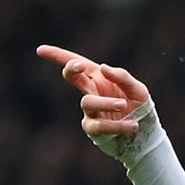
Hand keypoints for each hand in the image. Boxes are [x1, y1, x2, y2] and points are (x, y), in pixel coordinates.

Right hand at [36, 44, 151, 140]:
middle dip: (72, 70)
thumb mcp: (137, 89)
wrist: (144, 134)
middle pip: (73, 77)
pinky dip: (117, 125)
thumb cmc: (138, 106)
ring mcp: (91, 111)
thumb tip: (103, 68)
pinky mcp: (93, 129)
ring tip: (123, 104)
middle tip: (79, 66)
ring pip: (88, 102)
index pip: (76, 63)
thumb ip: (123, 77)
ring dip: (105, 102)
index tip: (40, 50)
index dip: (57, 56)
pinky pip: (100, 126)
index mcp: (98, 77)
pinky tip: (133, 125)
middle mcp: (91, 91)